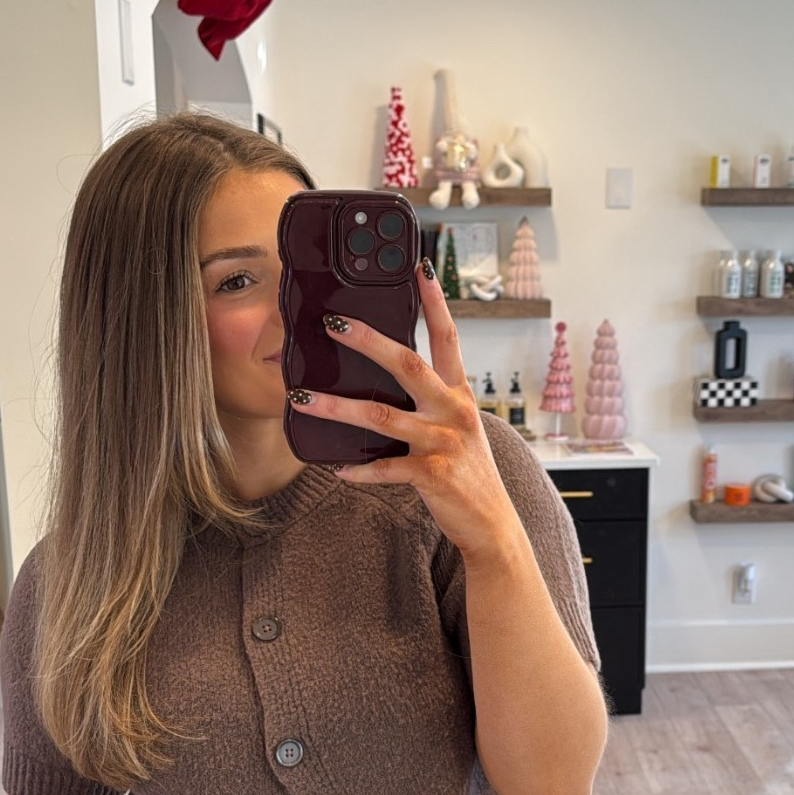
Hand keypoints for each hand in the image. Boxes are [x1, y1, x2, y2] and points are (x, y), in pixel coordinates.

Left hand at [289, 261, 521, 564]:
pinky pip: (387, 469)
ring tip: (301, 398)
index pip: (447, 339)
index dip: (435, 303)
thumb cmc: (468, 473)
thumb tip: (381, 383)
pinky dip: (359, 470)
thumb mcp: (456, 428)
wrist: (492, 524)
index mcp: (459, 395)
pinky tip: (336, 469)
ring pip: (381, 416)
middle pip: (408, 365)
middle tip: (333, 323)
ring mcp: (443, 442)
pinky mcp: (433, 474)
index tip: (420, 270)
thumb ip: (429, 404)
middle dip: (368, 341)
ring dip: (336, 407)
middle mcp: (453, 411)